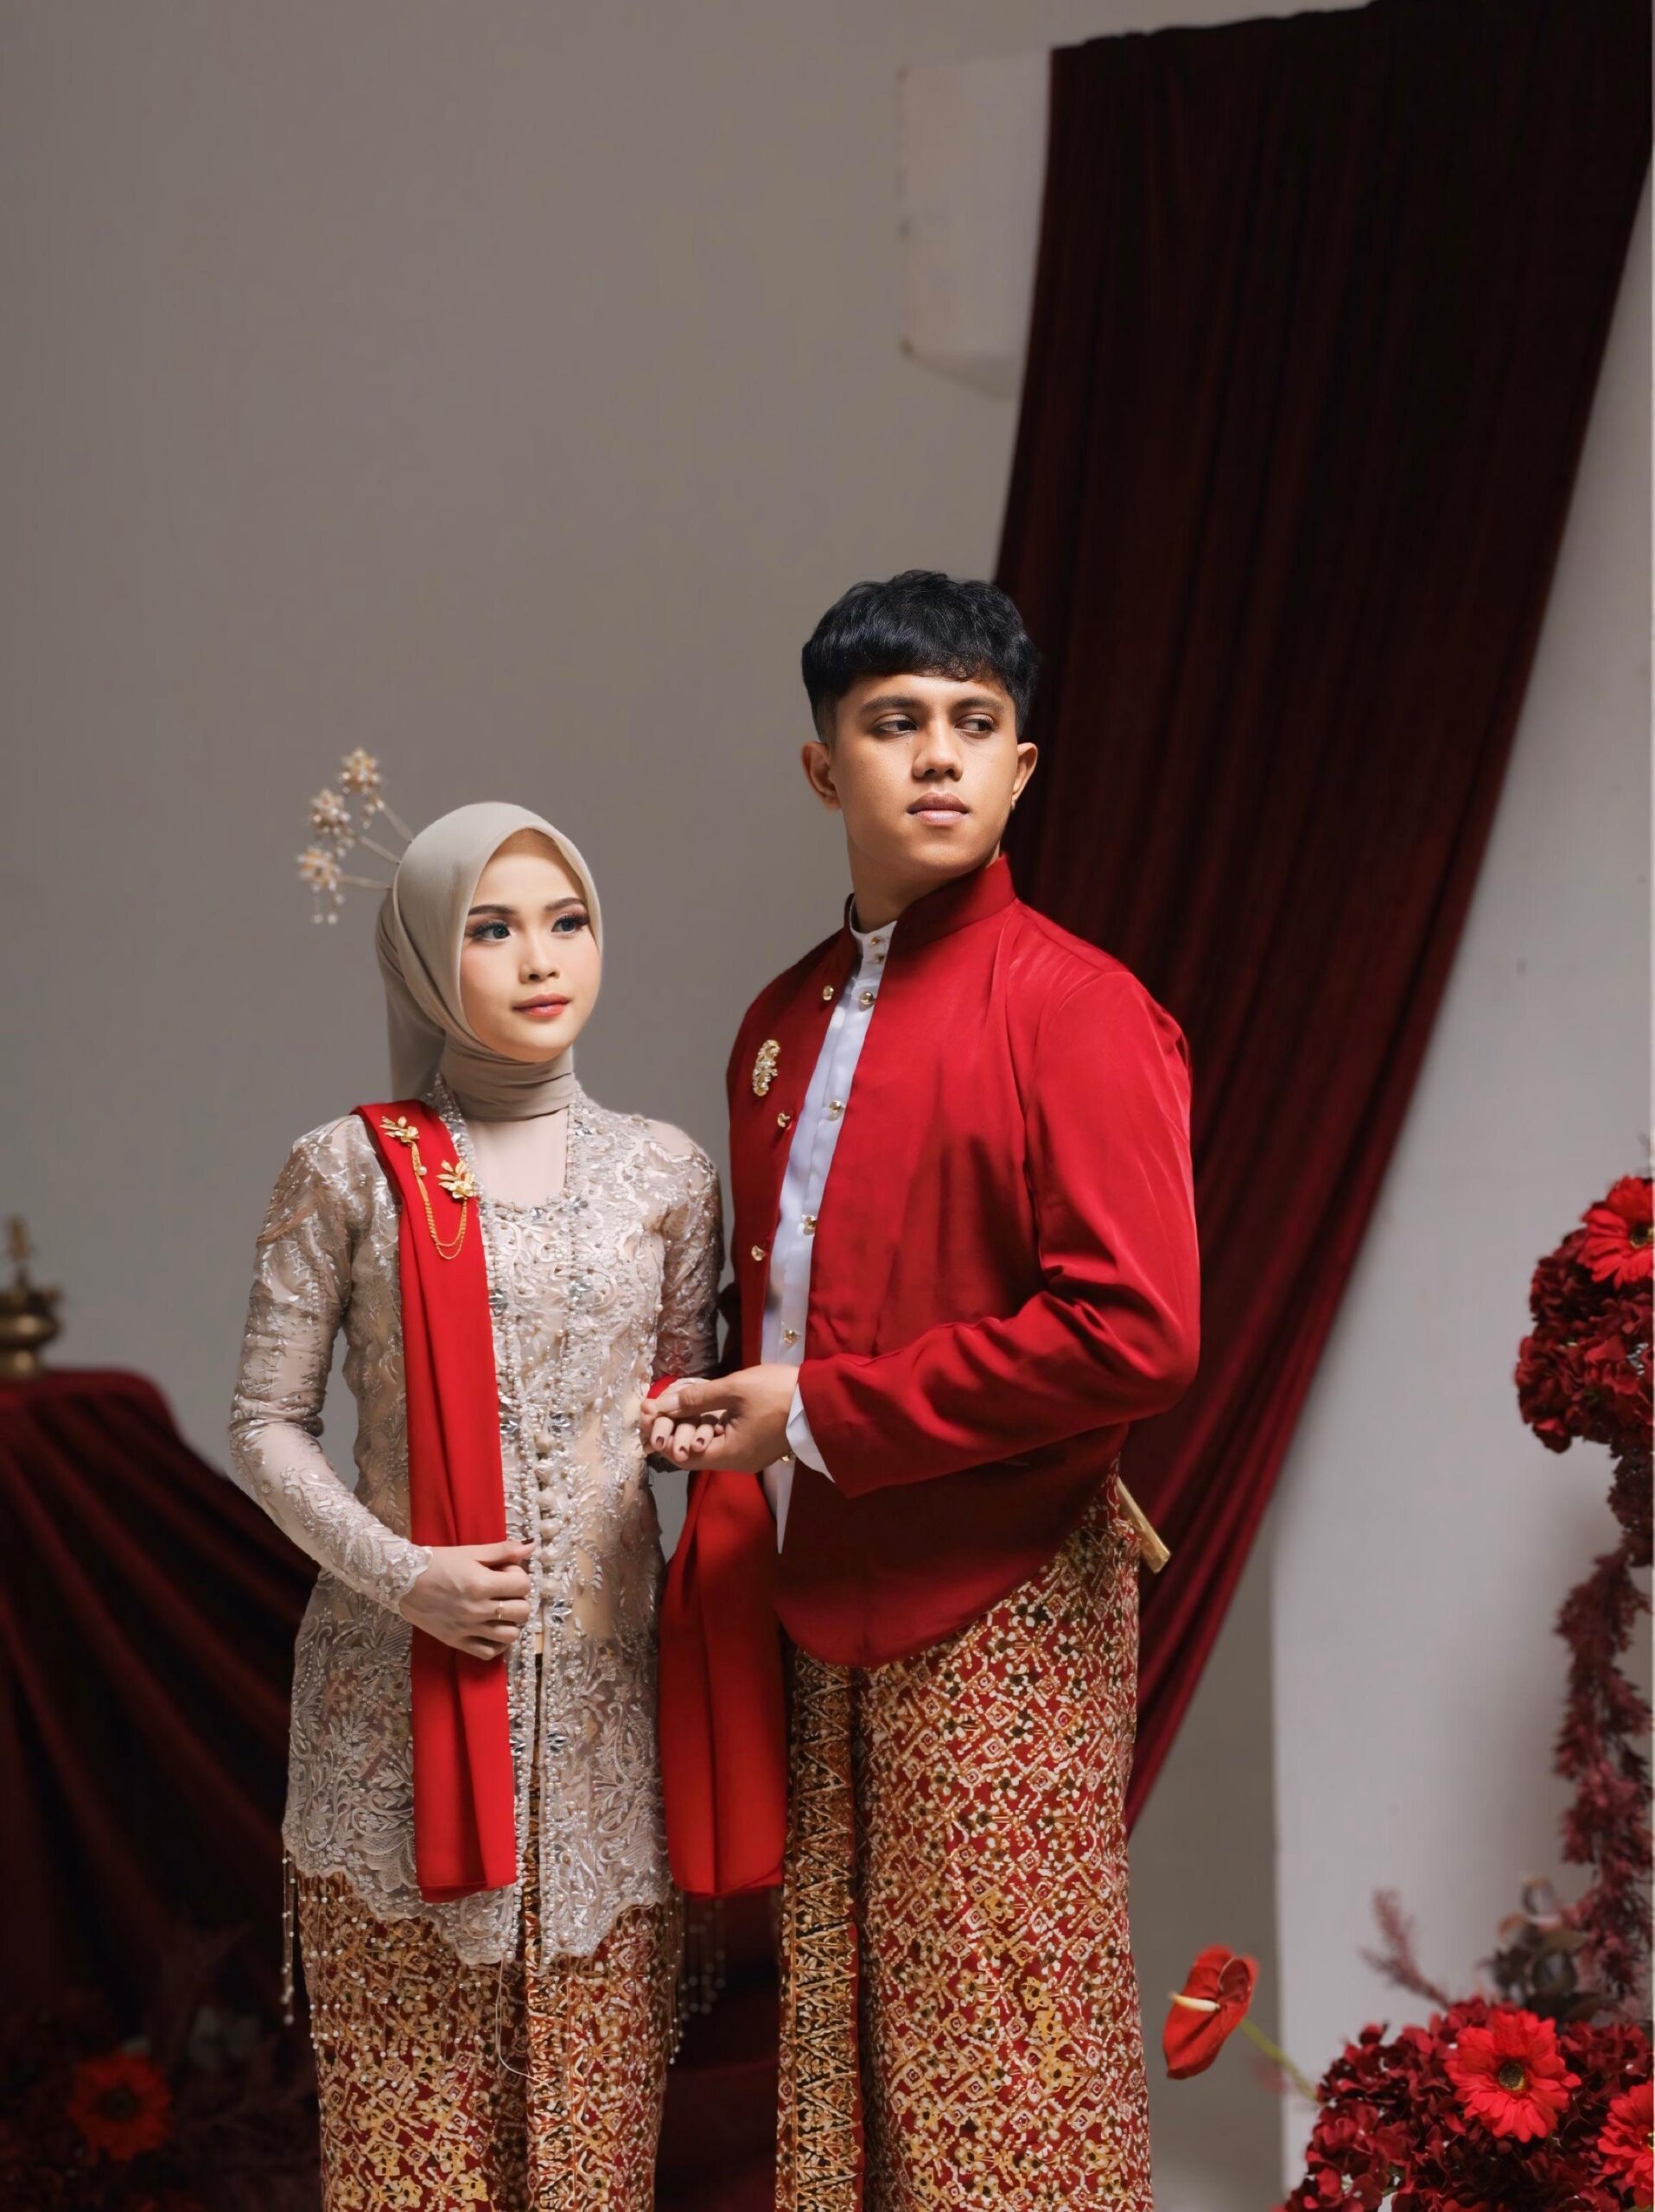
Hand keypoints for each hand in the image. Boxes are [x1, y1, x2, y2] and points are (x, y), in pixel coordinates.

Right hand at [399, 1539, 533, 1660]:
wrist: (403, 1581)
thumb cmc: (438, 1562)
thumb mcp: (470, 1552)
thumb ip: (502, 1551)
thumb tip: (531, 1547)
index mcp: (481, 1583)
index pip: (523, 1585)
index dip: (519, 1576)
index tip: (505, 1573)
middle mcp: (477, 1609)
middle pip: (522, 1612)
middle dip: (519, 1599)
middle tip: (505, 1592)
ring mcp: (468, 1629)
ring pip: (510, 1636)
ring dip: (511, 1623)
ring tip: (500, 1612)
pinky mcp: (457, 1642)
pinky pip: (488, 1653)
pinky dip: (496, 1644)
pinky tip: (491, 1630)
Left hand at [643, 1365, 797, 1471]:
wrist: (822, 1399)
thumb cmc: (778, 1393)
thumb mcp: (734, 1389)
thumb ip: (697, 1398)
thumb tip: (663, 1404)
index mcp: (729, 1455)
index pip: (681, 1456)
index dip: (660, 1435)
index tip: (645, 1412)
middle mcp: (736, 1462)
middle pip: (692, 1452)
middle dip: (671, 1428)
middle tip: (653, 1406)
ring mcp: (748, 1454)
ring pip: (708, 1443)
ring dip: (689, 1425)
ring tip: (671, 1403)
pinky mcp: (757, 1444)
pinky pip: (724, 1438)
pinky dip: (708, 1425)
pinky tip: (698, 1408)